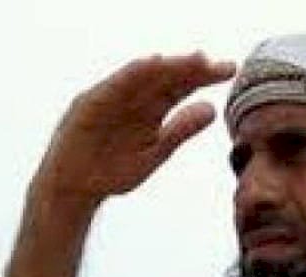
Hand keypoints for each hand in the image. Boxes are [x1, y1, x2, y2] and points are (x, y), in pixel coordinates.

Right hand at [33, 52, 234, 202]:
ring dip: (168, 66)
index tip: (229, 71)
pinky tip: (153, 64)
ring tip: (194, 60)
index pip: (180, 87)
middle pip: (165, 78)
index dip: (203, 77)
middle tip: (219, 65)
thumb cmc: (113, 169)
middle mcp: (133, 99)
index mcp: (150, 109)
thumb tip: (213, 109)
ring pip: (143, 78)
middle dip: (192, 70)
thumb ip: (181, 130)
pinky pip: (112, 86)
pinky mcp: (90, 105)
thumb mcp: (156, 151)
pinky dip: (131, 74)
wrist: (76, 189)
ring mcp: (111, 99)